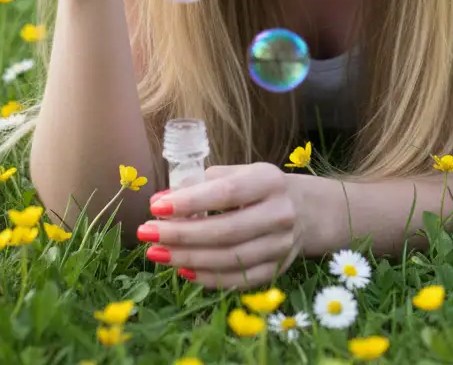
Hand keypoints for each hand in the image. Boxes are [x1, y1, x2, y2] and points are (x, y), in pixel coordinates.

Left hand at [136, 163, 308, 289]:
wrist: (307, 211)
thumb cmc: (262, 188)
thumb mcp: (241, 173)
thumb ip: (204, 183)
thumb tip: (163, 199)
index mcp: (269, 181)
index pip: (226, 194)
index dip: (189, 201)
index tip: (156, 205)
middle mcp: (279, 214)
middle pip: (224, 231)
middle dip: (180, 234)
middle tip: (146, 232)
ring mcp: (280, 246)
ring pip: (228, 258)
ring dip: (186, 257)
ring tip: (156, 252)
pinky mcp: (276, 271)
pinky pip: (236, 279)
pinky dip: (206, 277)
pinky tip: (182, 268)